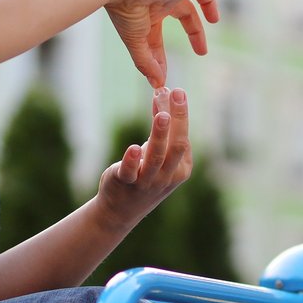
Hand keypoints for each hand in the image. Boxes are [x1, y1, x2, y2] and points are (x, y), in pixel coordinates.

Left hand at [94, 88, 195, 231]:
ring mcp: (147, 182)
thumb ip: (161, 129)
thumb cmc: (144, 177)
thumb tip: (162, 94)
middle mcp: (167, 176)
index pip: (183, 138)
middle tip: (178, 93)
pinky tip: (133, 148)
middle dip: (178, 119)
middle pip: (176, 145)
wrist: (120, 211)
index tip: (175, 90)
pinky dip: (132, 161)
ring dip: (159, 135)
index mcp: (181, 169)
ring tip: (161, 114)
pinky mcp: (125, 184)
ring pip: (156, 157)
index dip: (180, 114)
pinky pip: (130, 172)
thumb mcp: (157, 155)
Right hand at [104, 0, 233, 88]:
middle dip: (194, 33)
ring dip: (208, 4)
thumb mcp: (136, 42)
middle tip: (202, 53)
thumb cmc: (125, 11)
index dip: (160, 56)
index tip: (161, 75)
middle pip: (184, 14)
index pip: (159, 34)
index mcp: (149, 11)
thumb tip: (156, 83)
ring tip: (215, 20)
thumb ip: (146, 62)